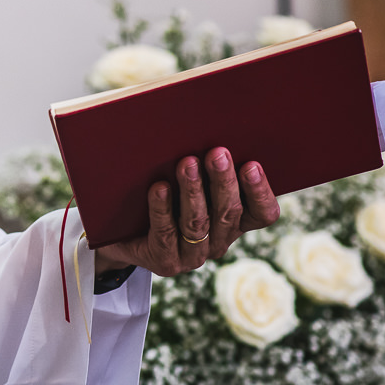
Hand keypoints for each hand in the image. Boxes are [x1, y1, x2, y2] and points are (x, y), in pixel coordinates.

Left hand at [94, 146, 280, 276]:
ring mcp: (191, 255)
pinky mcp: (164, 261)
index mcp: (233, 222)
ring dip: (193, 191)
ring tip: (186, 163)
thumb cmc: (162, 193)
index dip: (259, 191)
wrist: (123, 233)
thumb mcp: (188, 179)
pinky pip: (165, 233)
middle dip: (222, 181)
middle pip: (228, 213)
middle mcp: (218, 242)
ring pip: (197, 222)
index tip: (251, 164)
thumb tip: (207, 123)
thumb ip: (203, 163)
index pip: (262, 214)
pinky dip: (162, 209)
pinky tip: (159, 187)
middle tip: (216, 153)